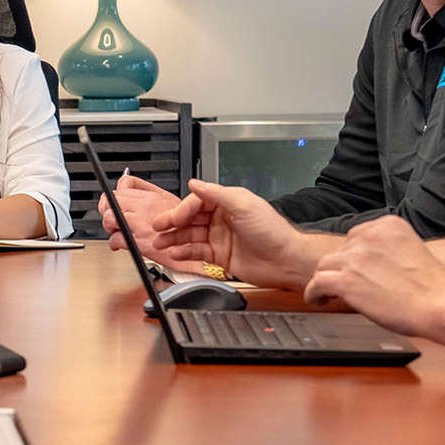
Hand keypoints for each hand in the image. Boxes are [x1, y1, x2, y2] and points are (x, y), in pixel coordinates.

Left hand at [97, 172, 187, 260]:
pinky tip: (120, 244)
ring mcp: (141, 224)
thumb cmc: (187, 231)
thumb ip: (149, 195)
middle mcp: (145, 207)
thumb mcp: (171, 204)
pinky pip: (116, 238)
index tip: (114, 200)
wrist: (194, 252)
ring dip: (109, 225)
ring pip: (110, 217)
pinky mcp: (138, 242)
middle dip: (108, 209)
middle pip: (112, 199)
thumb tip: (127, 184)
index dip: (116, 192)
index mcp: (154, 196)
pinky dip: (115, 243)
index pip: (125, 183)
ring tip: (115, 230)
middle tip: (112, 218)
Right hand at [150, 179, 316, 291]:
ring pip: (190, 236)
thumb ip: (216, 193)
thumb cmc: (273, 232)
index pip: (197, 202)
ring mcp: (220, 238)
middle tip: (157, 227)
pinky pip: (197, 252)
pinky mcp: (220, 256)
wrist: (286, 261)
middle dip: (172, 223)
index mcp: (227, 202)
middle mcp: (222, 219)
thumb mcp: (243, 205)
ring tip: (160, 242)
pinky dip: (184, 252)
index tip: (172, 217)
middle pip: (190, 219)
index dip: (182, 209)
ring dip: (174, 239)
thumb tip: (195, 183)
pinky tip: (176, 253)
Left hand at [304, 217, 444, 333]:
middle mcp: (369, 236)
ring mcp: (356, 257)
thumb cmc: (433, 286)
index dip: (354, 255)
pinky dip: (313, 293)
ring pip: (324, 264)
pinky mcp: (346, 280)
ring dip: (326, 278)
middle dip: (342, 267)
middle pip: (340, 250)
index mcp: (388, 225)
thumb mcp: (413, 250)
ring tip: (329, 293)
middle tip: (345, 283)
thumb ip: (389, 249)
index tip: (356, 268)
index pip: (357, 236)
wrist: (439, 303)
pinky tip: (318, 300)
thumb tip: (371, 265)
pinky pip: (317, 283)